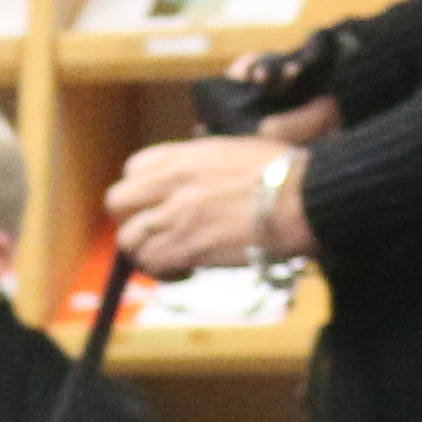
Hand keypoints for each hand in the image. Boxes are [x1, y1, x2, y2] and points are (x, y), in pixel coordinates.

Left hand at [106, 135, 312, 278]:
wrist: (303, 198)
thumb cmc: (284, 173)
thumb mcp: (237, 150)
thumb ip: (205, 163)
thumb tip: (197, 177)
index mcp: (186, 155)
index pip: (134, 167)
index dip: (141, 189)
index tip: (156, 202)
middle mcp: (173, 182)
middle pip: (117, 201)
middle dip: (131, 219)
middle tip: (154, 231)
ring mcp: (176, 215)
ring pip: (129, 239)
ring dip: (146, 251)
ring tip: (171, 256)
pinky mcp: (185, 247)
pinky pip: (151, 264)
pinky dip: (162, 271)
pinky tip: (185, 270)